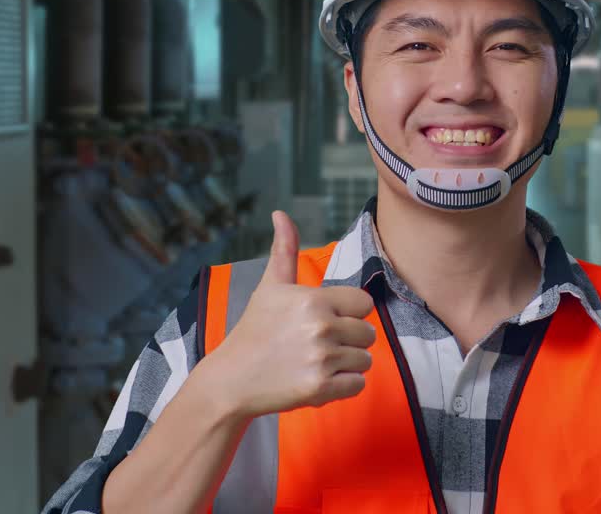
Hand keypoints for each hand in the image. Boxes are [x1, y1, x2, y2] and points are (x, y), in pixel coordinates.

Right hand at [204, 211, 376, 418]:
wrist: (232, 379)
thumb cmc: (255, 330)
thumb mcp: (270, 287)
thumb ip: (285, 250)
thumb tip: (281, 213)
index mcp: (313, 299)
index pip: (364, 304)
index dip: (348, 313)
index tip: (324, 321)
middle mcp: (321, 326)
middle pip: (368, 334)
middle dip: (348, 340)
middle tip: (316, 345)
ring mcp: (322, 359)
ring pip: (365, 360)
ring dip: (345, 364)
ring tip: (315, 362)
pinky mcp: (321, 388)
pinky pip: (358, 385)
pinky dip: (342, 386)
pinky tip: (317, 379)